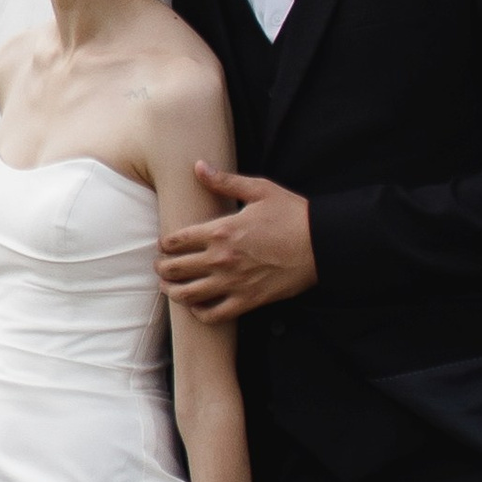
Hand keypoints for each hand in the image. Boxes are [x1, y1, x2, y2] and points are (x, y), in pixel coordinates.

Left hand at [157, 163, 317, 317]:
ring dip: (173, 292)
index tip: (164, 245)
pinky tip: (197, 307)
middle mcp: (222, 259)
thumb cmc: (292, 214)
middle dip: (162, 268)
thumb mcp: (259, 190)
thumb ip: (225, 181)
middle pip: (177, 269)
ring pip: (189, 295)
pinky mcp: (248, 301)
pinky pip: (215, 315)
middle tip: (160, 266)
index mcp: (221, 230)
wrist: (321, 244)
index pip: (177, 240)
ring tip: (168, 288)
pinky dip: (200, 314)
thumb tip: (199, 166)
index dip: (164, 244)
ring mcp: (233, 283)